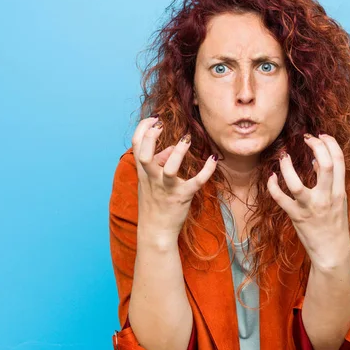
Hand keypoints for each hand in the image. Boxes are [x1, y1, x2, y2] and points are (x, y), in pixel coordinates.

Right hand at [131, 115, 217, 241]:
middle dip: (151, 137)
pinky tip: (213, 160)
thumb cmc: (154, 203)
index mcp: (143, 172)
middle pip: (144, 154)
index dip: (143, 129)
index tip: (154, 118)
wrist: (156, 231)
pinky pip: (196, 182)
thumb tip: (173, 147)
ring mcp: (167, 188)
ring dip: (178, 152)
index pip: (136, 145)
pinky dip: (206, 171)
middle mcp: (152, 178)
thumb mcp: (151, 181)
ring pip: (169, 168)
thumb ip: (160, 161)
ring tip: (186, 139)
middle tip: (161, 124)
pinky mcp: (182, 197)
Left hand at [267, 133, 349, 267]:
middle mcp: (327, 197)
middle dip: (315, 146)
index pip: (338, 161)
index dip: (330, 143)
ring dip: (287, 167)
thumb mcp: (338, 201)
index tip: (320, 136)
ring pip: (296, 183)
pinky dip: (273, 186)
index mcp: (339, 192)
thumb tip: (317, 159)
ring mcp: (310, 207)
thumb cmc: (334, 225)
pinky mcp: (296, 216)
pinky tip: (271, 177)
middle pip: (325, 165)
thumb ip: (329, 180)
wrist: (332, 253)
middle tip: (305, 138)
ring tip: (284, 156)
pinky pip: (281, 199)